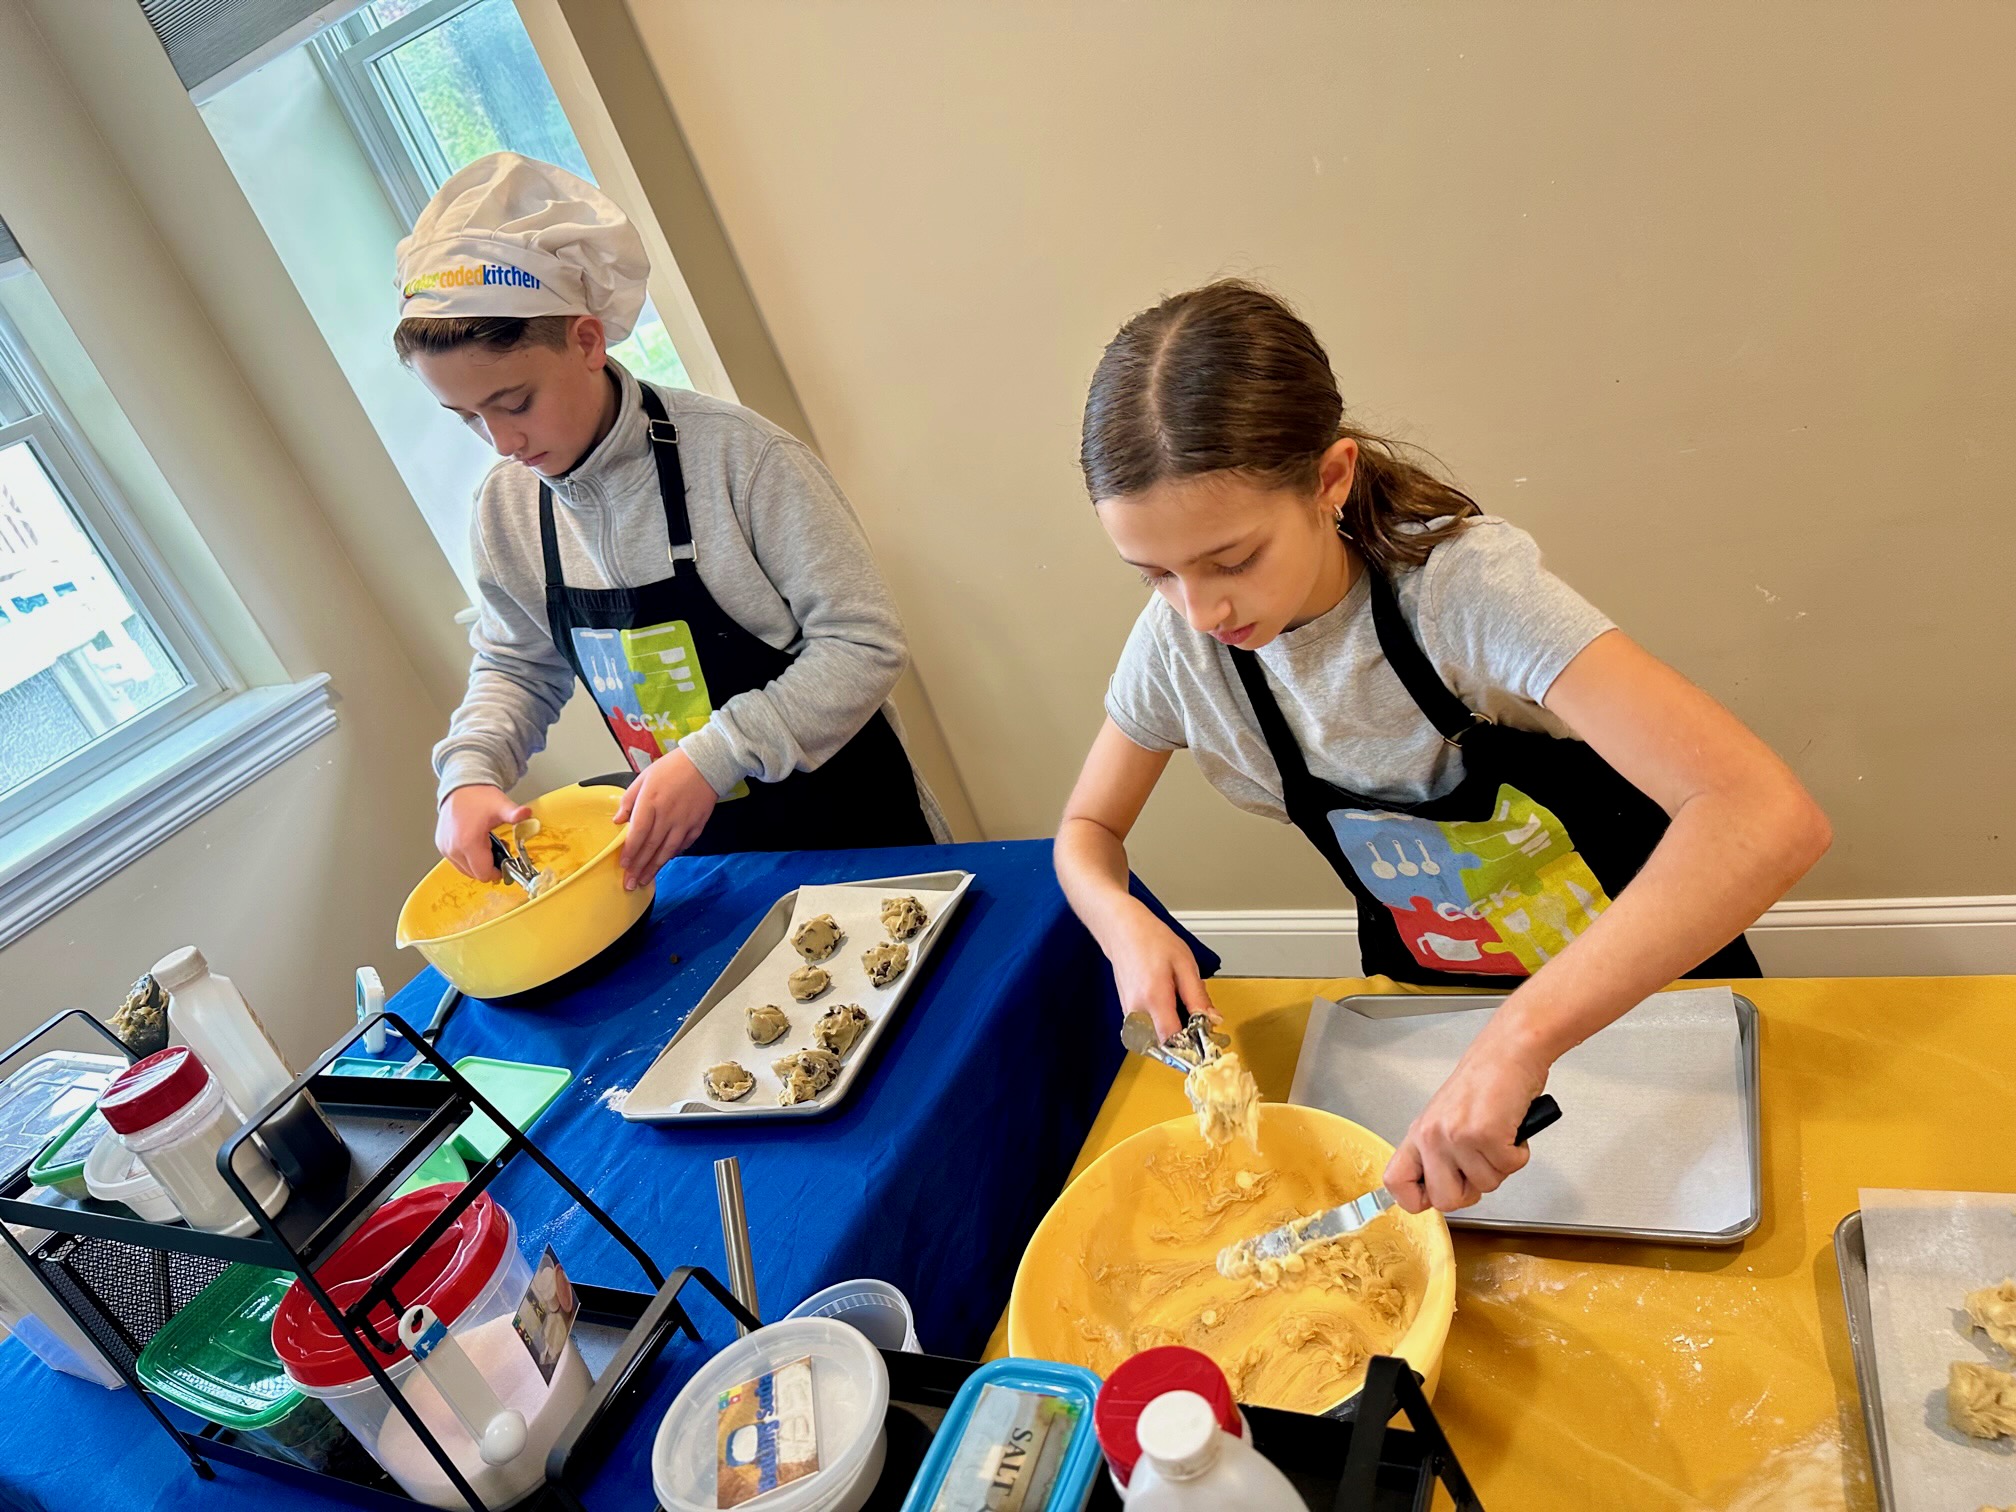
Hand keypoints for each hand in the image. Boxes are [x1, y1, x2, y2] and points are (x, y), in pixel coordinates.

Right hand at [437, 785, 531, 880]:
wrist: (460, 786)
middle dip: (489, 866)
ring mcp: (445, 848)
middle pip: (475, 874)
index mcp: (468, 843)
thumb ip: (514, 814)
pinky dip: (468, 857)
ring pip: (465, 869)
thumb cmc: (480, 797)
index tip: (507, 861)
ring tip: (487, 844)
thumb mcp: (501, 805)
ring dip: (478, 863)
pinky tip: (475, 843)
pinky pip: (457, 861)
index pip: (484, 874)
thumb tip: (527, 813)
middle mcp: (453, 849)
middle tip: (498, 849)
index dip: (498, 871)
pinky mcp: (441, 845)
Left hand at [613, 750, 717, 889]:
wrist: (706, 763)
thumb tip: (618, 820)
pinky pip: (683, 845)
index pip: (638, 833)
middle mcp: (667, 815)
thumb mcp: (644, 777)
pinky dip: (673, 855)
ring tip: (645, 881)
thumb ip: (629, 800)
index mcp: (651, 802)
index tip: (623, 865)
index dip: (630, 852)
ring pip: (667, 851)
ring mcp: (684, 822)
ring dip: (654, 868)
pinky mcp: (697, 825)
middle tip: (630, 883)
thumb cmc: (673, 767)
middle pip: (650, 847)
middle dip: (639, 868)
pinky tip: (664, 862)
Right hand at [1104, 902, 1216, 1040]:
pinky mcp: (1127, 1014)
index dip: (1191, 1046)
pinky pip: (1148, 1031)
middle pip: (1164, 1046)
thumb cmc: (1151, 941)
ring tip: (1184, 1010)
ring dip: (1174, 1033)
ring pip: (1156, 1041)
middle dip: (1184, 1041)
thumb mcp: (1185, 964)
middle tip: (1199, 1022)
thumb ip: (1198, 997)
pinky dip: (1163, 1026)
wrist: (1122, 930)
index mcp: (1153, 999)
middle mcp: (1137, 1012)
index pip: (1172, 1041)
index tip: (1206, 1038)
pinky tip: (1171, 1007)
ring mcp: (1129, 1015)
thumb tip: (1212, 1020)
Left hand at [1384, 1037, 1549, 1213]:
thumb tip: (1444, 1189)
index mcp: (1418, 1134)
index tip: (1435, 1196)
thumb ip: (1439, 1152)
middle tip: (1482, 1164)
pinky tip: (1511, 1130)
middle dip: (1472, 1191)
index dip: (1416, 1200)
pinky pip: (1509, 1167)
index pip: (1395, 1182)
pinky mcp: (1486, 1134)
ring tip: (1498, 1135)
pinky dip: (1518, 1154)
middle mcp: (1431, 1136)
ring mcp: (1457, 1137)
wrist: (1509, 1051)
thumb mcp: (1447, 1117)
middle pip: (1445, 1201)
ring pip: (1485, 1186)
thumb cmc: (1485, 1081)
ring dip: (1500, 1166)